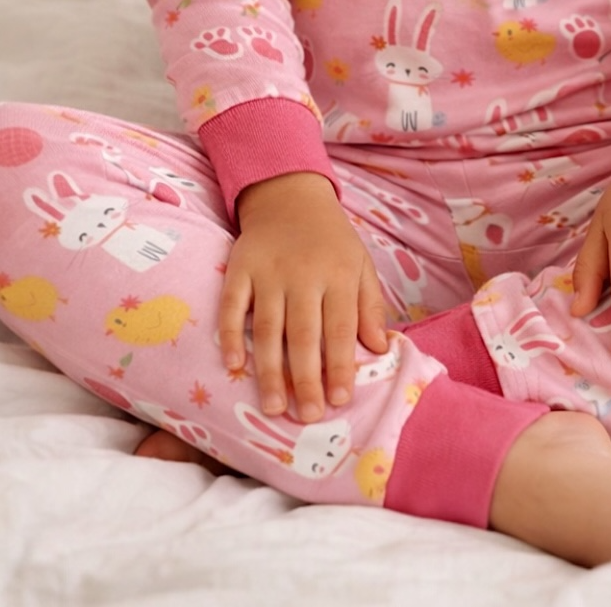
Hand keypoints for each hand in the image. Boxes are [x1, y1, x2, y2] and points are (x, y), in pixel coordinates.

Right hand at [219, 171, 387, 420]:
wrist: (290, 196)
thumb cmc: (331, 241)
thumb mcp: (360, 265)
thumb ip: (369, 306)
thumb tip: (380, 349)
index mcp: (338, 274)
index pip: (340, 327)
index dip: (340, 365)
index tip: (340, 400)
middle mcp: (303, 274)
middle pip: (304, 333)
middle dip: (306, 378)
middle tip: (308, 416)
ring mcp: (268, 271)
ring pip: (268, 327)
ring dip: (270, 370)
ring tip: (273, 407)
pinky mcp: (239, 268)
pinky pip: (232, 305)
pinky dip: (230, 335)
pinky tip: (232, 366)